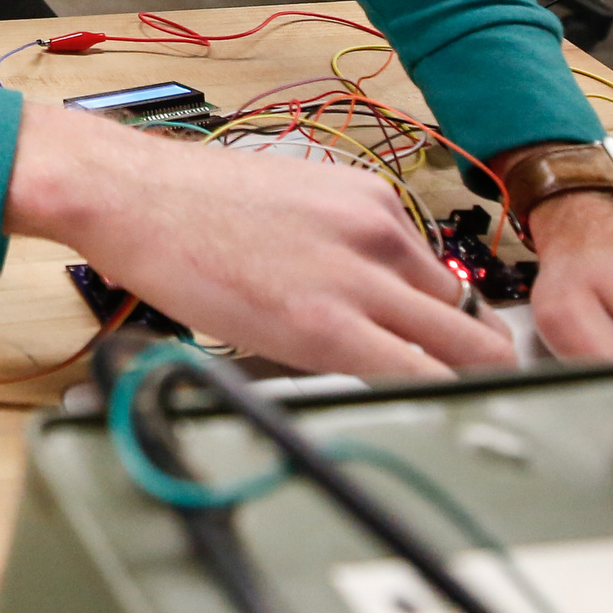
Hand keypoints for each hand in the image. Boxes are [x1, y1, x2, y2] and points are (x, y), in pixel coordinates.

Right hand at [8, 104, 514, 376]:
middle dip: (482, 364)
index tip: (449, 354)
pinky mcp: (328, 325)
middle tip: (468, 398)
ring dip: (459, 386)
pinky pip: (414, 377)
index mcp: (371, 202)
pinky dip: (427, 402)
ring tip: (437, 415)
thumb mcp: (292, 202)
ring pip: (464, 351)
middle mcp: (380, 233)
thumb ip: (342, 244)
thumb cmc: (188, 203)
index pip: (446, 280)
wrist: (130, 194)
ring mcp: (359, 279)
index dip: (453, 329)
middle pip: (473, 319)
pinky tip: (412, 417)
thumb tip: (366, 300)